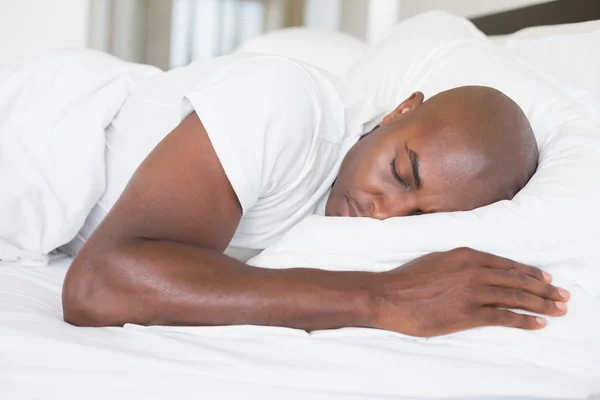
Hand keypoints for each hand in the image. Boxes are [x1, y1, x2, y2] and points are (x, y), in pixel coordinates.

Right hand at [369, 247, 569, 336]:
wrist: (389, 296)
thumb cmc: (408, 279)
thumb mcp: (436, 260)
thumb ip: (459, 263)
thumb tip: (474, 269)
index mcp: (466, 255)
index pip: (507, 264)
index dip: (529, 272)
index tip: (545, 278)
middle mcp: (475, 270)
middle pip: (518, 280)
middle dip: (544, 288)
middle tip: (562, 295)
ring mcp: (473, 292)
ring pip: (517, 297)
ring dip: (542, 304)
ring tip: (558, 309)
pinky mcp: (469, 313)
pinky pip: (505, 317)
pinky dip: (525, 320)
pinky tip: (539, 323)